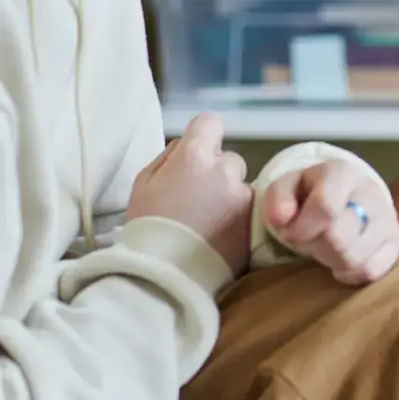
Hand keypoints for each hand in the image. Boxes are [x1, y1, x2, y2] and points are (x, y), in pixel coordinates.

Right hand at [128, 112, 254, 274]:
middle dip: (216, 173)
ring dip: (229, 197)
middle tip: (198, 199)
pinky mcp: (254, 223)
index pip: (210, 122)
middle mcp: (225, 171)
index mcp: (194, 157)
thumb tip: (186, 146)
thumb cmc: (147, 228)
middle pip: (228, 158)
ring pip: (240, 186)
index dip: (202, 136)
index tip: (194, 155)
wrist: (165, 277)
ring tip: (208, 223)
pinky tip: (219, 237)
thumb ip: (169, 157)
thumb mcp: (143, 183)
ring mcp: (244, 197)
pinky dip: (238, 218)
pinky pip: (249, 210)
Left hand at [263, 160, 398, 285]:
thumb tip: (282, 218)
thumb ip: (278, 198)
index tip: (290, 232)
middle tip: (309, 239)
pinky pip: (371, 271)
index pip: (326, 207)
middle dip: (315, 245)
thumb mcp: (287, 187)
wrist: (345, 195)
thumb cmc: (311, 193)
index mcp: (344, 173)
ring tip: (325, 247)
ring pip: (355, 258)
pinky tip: (341, 261)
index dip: (302, 228)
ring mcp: (389, 218)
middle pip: (339, 238)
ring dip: (330, 259)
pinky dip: (350, 273)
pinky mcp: (396, 243)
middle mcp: (372, 193)